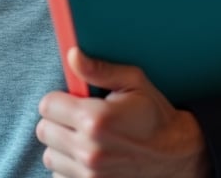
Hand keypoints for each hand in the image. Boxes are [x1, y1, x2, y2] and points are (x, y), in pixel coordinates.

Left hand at [36, 48, 211, 177]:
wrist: (176, 157)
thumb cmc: (154, 115)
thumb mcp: (133, 82)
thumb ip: (99, 69)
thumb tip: (72, 55)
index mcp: (95, 119)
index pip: (47, 106)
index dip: (58, 100)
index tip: (71, 100)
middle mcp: (89, 150)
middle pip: (44, 131)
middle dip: (57, 121)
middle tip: (77, 119)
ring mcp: (90, 176)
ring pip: (50, 156)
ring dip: (62, 146)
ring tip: (84, 139)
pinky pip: (59, 177)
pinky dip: (68, 168)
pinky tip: (87, 158)